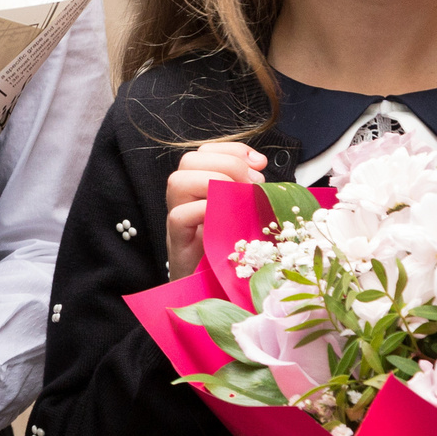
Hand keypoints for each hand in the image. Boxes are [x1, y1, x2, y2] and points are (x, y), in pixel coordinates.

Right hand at [166, 142, 267, 277]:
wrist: (211, 284)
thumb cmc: (228, 246)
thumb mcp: (243, 211)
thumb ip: (249, 188)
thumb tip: (259, 166)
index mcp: (201, 183)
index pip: (208, 150)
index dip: (235, 150)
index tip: (260, 164)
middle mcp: (184, 195)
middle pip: (191, 159)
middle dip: (228, 164)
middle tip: (252, 185)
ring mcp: (177, 215)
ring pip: (178, 181)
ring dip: (214, 183)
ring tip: (239, 200)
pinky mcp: (176, 239)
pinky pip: (180, 216)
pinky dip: (205, 211)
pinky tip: (226, 219)